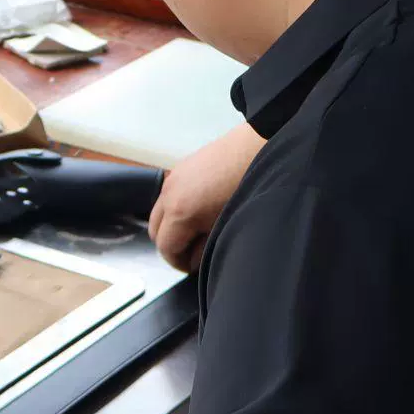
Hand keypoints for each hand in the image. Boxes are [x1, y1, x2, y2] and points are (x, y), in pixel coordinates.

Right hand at [148, 123, 264, 270]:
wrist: (258, 147)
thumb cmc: (247, 189)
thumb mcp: (227, 226)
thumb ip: (206, 249)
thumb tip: (193, 259)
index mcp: (179, 213)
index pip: (165, 247)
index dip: (178, 262)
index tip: (193, 266)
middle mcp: (168, 195)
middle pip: (155, 231)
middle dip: (171, 244)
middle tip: (193, 251)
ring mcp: (172, 178)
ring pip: (160, 212)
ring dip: (172, 225)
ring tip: (198, 229)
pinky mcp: (180, 167)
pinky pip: (168, 196)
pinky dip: (176, 208)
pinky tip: (200, 208)